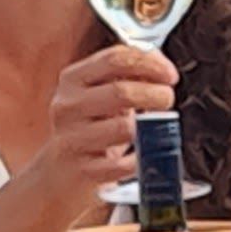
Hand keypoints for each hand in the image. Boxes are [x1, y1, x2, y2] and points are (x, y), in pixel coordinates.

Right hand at [38, 44, 182, 201]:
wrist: (61, 172)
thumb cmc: (89, 128)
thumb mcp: (101, 94)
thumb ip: (128, 74)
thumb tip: (159, 66)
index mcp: (73, 80)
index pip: (115, 59)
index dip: (150, 63)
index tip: (169, 75)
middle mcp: (68, 106)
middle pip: (122, 91)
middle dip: (156, 94)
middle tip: (167, 100)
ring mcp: (72, 139)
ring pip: (124, 128)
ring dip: (150, 128)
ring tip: (155, 128)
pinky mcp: (82, 170)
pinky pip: (122, 164)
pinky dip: (139, 159)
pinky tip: (141, 155)